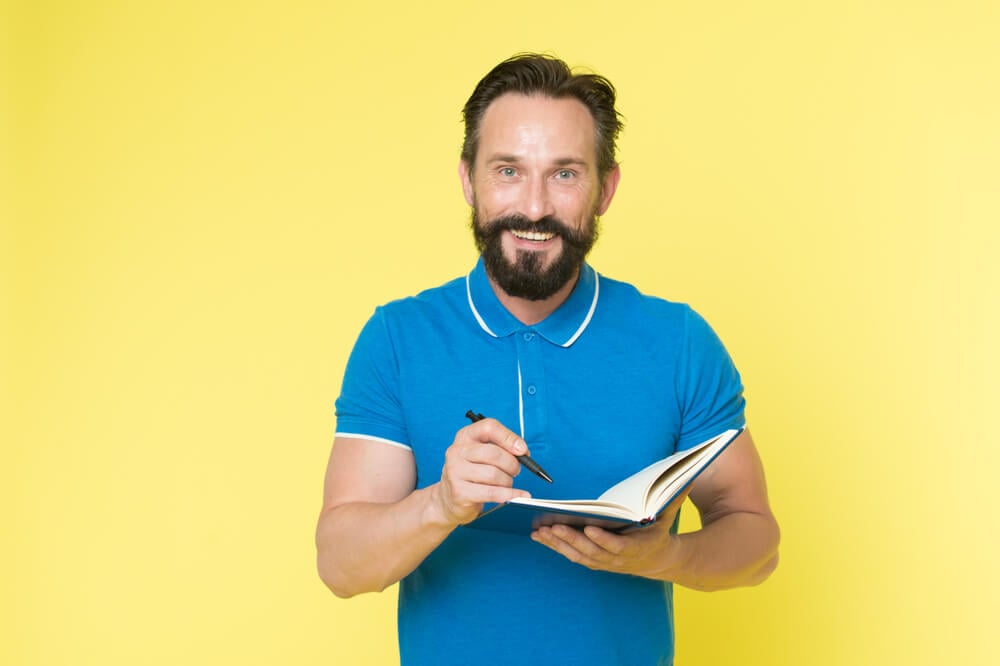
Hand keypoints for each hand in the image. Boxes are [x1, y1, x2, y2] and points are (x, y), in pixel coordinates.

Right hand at [431, 418, 531, 525]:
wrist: (447, 498)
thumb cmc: (472, 473)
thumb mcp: (482, 453)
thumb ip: (502, 447)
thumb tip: (523, 451)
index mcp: (465, 436)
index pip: (489, 427)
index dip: (509, 437)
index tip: (522, 450)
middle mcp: (457, 451)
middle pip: (494, 453)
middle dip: (512, 464)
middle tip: (515, 471)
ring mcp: (455, 472)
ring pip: (494, 474)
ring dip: (508, 481)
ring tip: (506, 483)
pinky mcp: (459, 492)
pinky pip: (492, 493)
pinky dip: (510, 495)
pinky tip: (519, 495)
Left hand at [530, 492, 689, 579]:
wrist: (659, 560)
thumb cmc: (659, 531)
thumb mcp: (668, 514)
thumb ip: (674, 496)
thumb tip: (687, 474)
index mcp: (637, 548)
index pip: (618, 546)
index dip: (603, 540)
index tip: (589, 528)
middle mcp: (618, 560)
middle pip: (592, 551)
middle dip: (571, 539)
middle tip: (553, 526)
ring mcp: (604, 563)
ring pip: (578, 555)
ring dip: (558, 544)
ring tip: (541, 531)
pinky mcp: (593, 561)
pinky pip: (571, 555)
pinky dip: (554, 547)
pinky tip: (539, 536)